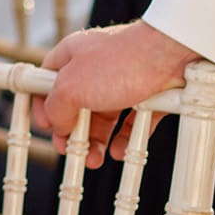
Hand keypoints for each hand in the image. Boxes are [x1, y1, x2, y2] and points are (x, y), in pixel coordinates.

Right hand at [33, 22, 200, 167]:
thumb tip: (57, 125)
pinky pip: (133, 121)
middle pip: (76, 104)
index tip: (45, 127)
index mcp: (71, 57)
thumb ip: (56, 108)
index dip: (42, 105)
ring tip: (95, 160)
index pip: (46, 81)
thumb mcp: (72, 86)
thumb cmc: (119, 61)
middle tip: (70, 151)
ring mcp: (122, 81)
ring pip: (104, 116)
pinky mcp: (148, 94)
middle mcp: (95, 67)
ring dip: (97, 140)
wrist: (172, 54)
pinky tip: (118, 152)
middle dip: (72, 131)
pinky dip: (124, 138)